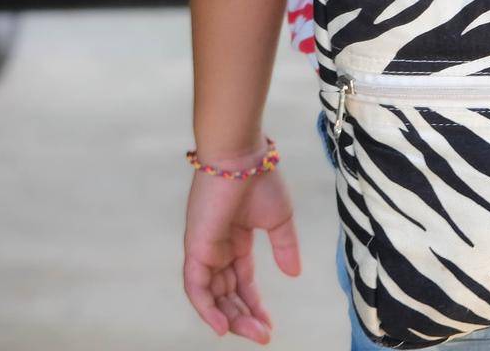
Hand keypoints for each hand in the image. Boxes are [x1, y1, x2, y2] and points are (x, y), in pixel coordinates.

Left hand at [183, 159, 301, 342]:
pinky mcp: (196, 247)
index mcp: (236, 240)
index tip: (269, 326)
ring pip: (212, 296)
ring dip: (230, 318)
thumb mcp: (280, 219)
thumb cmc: (260, 179)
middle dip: (244, 317)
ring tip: (252, 333)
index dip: (254, 305)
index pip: (242, 282)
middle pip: (227, 294)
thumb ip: (285, 247)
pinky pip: (195, 286)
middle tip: (263, 336)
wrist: (242, 156)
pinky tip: (222, 327)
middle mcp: (217, 248)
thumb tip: (293, 274)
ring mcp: (205, 248)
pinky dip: (206, 308)